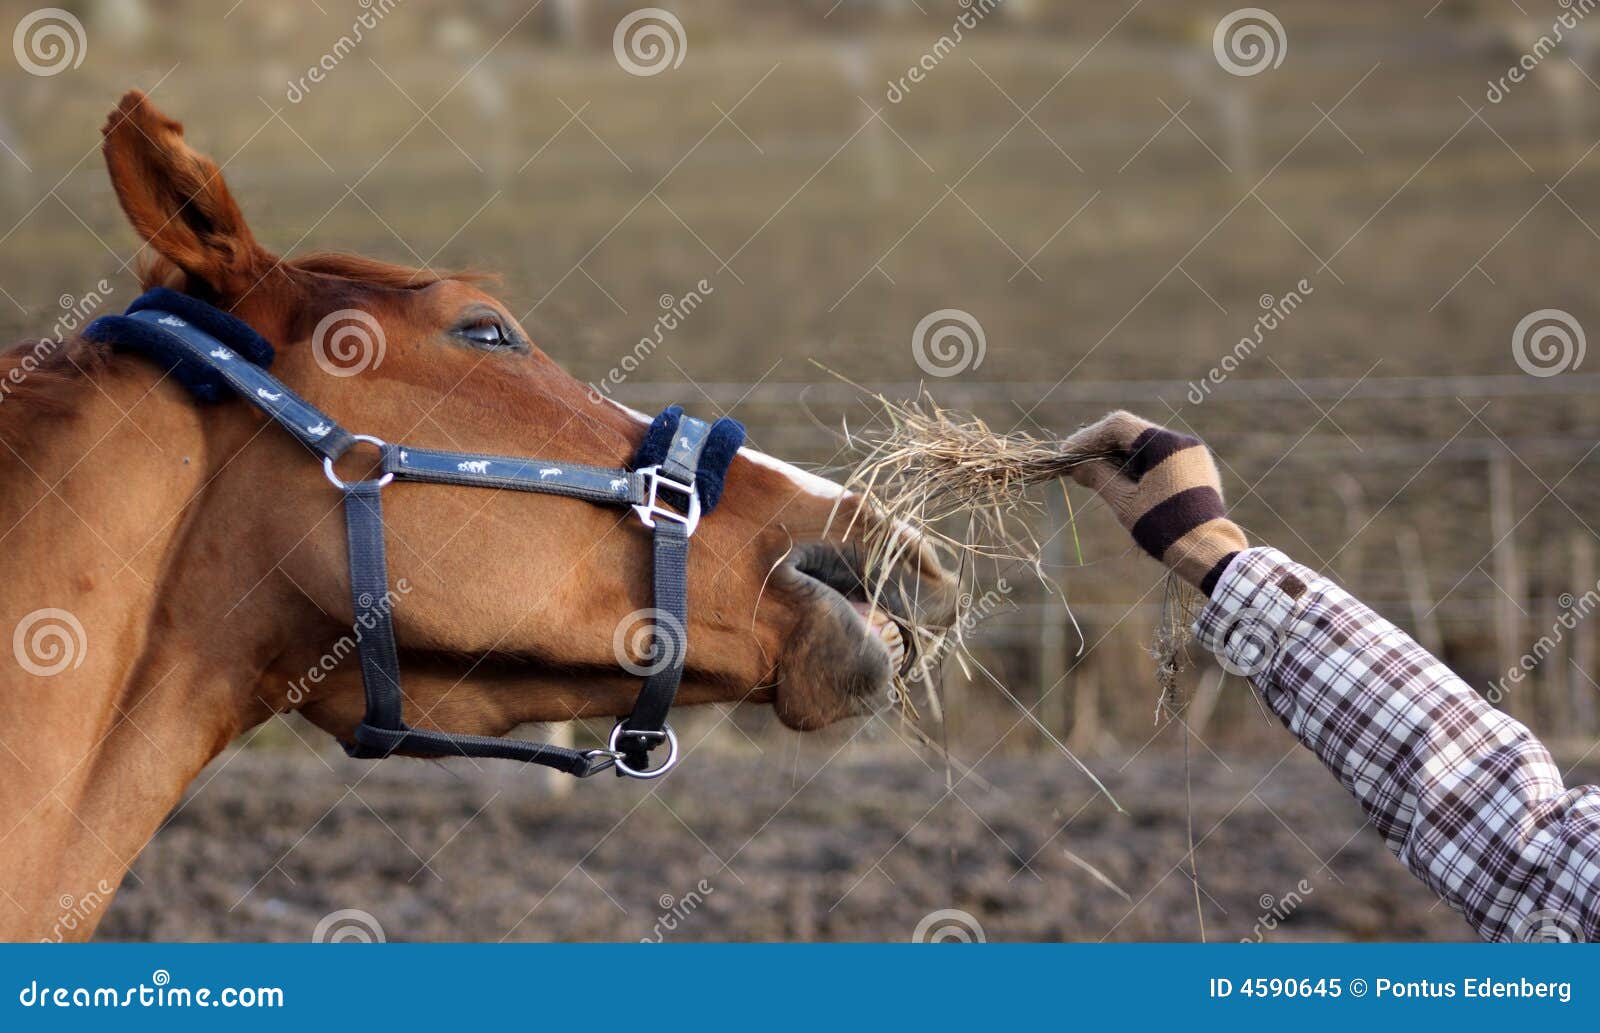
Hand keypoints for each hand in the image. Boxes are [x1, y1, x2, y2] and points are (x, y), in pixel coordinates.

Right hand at [1063, 411, 1246, 594]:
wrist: (1208, 551)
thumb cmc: (1165, 527)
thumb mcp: (1124, 502)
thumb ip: (1099, 476)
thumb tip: (1076, 465)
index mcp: (1166, 444)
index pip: (1118, 426)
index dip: (1089, 438)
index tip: (1068, 454)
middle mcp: (1182, 442)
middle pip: (1132, 433)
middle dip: (1102, 448)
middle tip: (1077, 465)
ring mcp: (1193, 455)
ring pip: (1146, 445)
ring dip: (1119, 457)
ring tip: (1095, 476)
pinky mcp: (1197, 470)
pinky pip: (1161, 458)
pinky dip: (1138, 465)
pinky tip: (1122, 483)